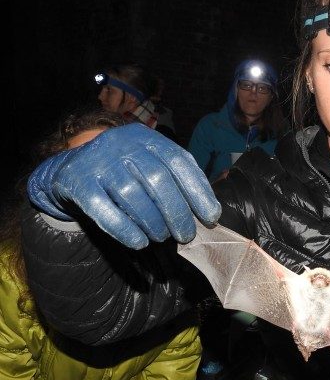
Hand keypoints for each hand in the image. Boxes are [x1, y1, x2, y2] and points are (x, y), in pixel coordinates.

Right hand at [28, 123, 220, 248]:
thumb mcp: (148, 164)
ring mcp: (98, 162)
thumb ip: (176, 180)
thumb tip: (210, 211)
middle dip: (177, 211)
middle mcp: (121, 144)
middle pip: (157, 178)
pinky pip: (104, 209)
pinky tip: (139, 242)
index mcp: (145, 137)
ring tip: (162, 236)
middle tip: (186, 234)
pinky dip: (125, 229)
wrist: (69, 169)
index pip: (178, 160)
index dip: (198, 189)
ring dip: (153, 222)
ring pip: (132, 194)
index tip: (211, 215)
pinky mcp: (77, 183)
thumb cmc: (122, 171)